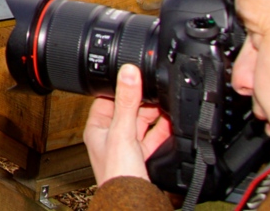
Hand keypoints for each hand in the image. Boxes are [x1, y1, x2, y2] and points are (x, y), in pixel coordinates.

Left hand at [85, 64, 171, 185]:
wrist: (134, 203)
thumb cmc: (118, 174)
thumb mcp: (123, 131)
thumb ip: (127, 101)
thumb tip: (128, 72)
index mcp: (97, 128)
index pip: (107, 99)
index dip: (121, 87)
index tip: (136, 75)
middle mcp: (110, 137)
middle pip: (127, 110)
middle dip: (143, 101)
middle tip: (157, 89)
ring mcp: (127, 148)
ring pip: (142, 124)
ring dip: (155, 115)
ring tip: (168, 102)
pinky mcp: (142, 159)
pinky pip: (153, 139)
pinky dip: (163, 131)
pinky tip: (172, 123)